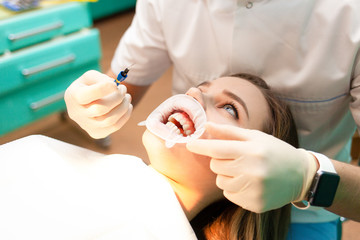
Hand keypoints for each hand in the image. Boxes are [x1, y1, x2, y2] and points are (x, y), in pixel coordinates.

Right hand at [64, 70, 132, 138]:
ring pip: (109, 120)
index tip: (115, 84)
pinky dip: (125, 115)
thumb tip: (114, 86)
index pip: (87, 95)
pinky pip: (115, 127)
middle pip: (100, 109)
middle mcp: (76, 114)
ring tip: (127, 96)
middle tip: (123, 88)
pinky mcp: (96, 133)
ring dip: (123, 107)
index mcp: (72, 96)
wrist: (84, 102)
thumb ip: (101, 78)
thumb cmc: (89, 86)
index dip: (104, 88)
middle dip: (117, 97)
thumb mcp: (91, 76)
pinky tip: (127, 106)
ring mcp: (86, 126)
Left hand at [186, 122, 316, 212]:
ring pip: (221, 182)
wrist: (300, 175)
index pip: (217, 149)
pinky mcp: (254, 204)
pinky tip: (250, 183)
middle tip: (237, 159)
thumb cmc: (274, 151)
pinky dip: (235, 189)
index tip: (189, 145)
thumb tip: (206, 126)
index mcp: (252, 151)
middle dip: (221, 161)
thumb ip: (229, 132)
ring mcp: (253, 190)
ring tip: (246, 172)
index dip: (200, 147)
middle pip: (216, 166)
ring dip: (227, 176)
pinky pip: (229, 195)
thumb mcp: (255, 137)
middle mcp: (252, 171)